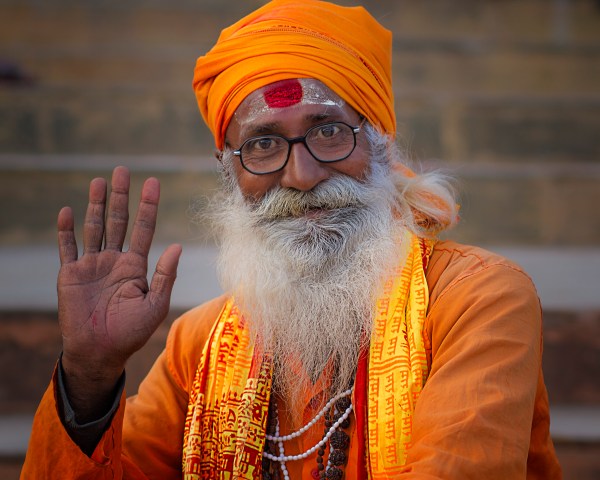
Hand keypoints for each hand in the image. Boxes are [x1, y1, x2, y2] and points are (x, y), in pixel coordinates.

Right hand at [57, 166, 180, 419]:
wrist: (100, 352)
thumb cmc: (131, 332)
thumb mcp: (155, 304)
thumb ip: (165, 275)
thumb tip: (177, 246)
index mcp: (136, 266)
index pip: (144, 229)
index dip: (148, 206)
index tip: (153, 183)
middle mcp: (115, 261)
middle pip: (118, 221)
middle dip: (121, 197)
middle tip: (122, 171)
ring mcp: (92, 265)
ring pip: (95, 227)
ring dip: (96, 205)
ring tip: (99, 181)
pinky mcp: (71, 274)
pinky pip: (68, 247)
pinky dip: (66, 230)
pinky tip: (68, 211)